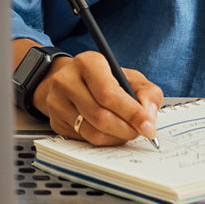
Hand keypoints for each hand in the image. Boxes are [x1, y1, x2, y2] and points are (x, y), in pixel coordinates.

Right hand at [34, 51, 162, 145]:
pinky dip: (104, 140)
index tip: (148, 127)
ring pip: (93, 132)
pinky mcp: (55, 121)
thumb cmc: (104, 79)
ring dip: (116, 137)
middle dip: (126, 129)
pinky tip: (110, 132)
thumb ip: (147, 92)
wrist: (71, 81)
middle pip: (100, 116)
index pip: (108, 93)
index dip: (132, 113)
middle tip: (139, 131)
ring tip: (125, 130)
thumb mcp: (129, 77)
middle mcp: (66, 80)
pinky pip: (85, 140)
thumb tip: (149, 116)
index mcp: (87, 63)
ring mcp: (57, 102)